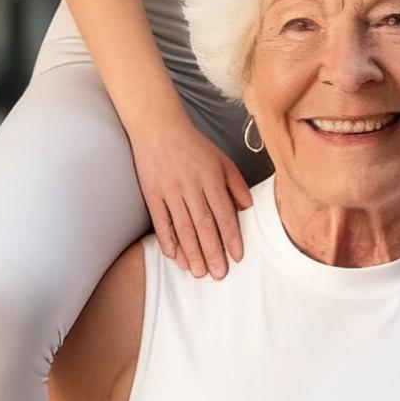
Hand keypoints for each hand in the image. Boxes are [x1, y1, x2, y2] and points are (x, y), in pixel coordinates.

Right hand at [128, 105, 253, 278]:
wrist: (157, 126)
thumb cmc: (193, 144)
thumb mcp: (221, 159)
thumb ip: (235, 184)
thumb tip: (248, 208)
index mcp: (210, 177)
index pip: (223, 213)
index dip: (231, 237)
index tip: (236, 257)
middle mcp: (190, 185)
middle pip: (203, 224)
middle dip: (212, 252)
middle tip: (219, 274)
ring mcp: (169, 190)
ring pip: (182, 227)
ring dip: (191, 252)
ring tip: (198, 272)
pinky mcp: (151, 193)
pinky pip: (160, 221)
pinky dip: (167, 240)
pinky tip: (175, 256)